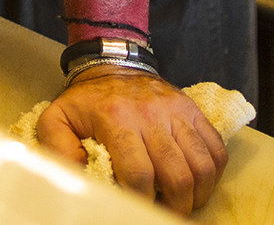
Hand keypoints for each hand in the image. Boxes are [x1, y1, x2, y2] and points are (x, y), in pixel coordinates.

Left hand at [35, 66, 227, 212]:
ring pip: (202, 165)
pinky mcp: (193, 110)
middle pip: (177, 175)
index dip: (142, 201)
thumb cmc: (85, 101)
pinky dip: (214, 172)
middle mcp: (150, 115)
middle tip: (165, 213)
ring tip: (184, 202)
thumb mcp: (57, 119)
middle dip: (175, 205)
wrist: (113, 63)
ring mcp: (176, 112)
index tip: (138, 209)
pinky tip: (198, 182)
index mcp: (116, 121)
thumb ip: (58, 149)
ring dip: (197, 194)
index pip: (139, 174)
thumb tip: (78, 177)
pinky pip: (217, 147)